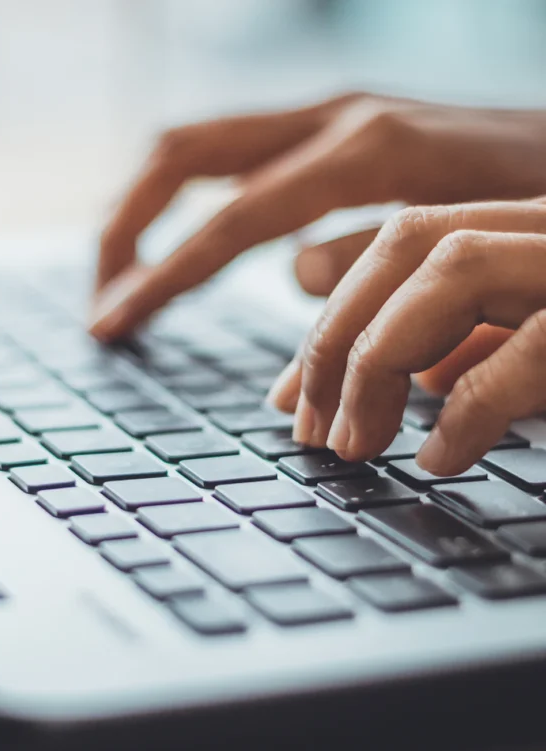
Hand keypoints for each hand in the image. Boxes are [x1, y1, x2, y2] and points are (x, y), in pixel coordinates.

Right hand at [90, 92, 545, 339]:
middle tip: (103, 299)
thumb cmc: (545, 204)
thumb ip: (378, 261)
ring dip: (145, 209)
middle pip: (183, 155)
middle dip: (126, 229)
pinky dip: (190, 202)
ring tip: (124, 276)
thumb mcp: (477, 247)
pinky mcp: (332, 128)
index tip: (109, 325)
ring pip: (197, 144)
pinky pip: (233, 156)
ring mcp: (328, 115)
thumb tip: (294, 276)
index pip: (227, 222)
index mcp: (365, 150)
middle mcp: (333, 117)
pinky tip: (186, 247)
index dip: (160, 278)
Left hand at [268, 198, 545, 475]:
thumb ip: (485, 342)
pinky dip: (469, 409)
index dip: (332, 319)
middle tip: (308, 428)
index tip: (292, 397)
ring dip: (379, 361)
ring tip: (355, 443)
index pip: (401, 244)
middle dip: (334, 336)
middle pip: (408, 239)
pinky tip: (439, 459)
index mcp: (529, 228)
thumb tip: (423, 373)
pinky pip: (533, 344)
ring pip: (454, 266)